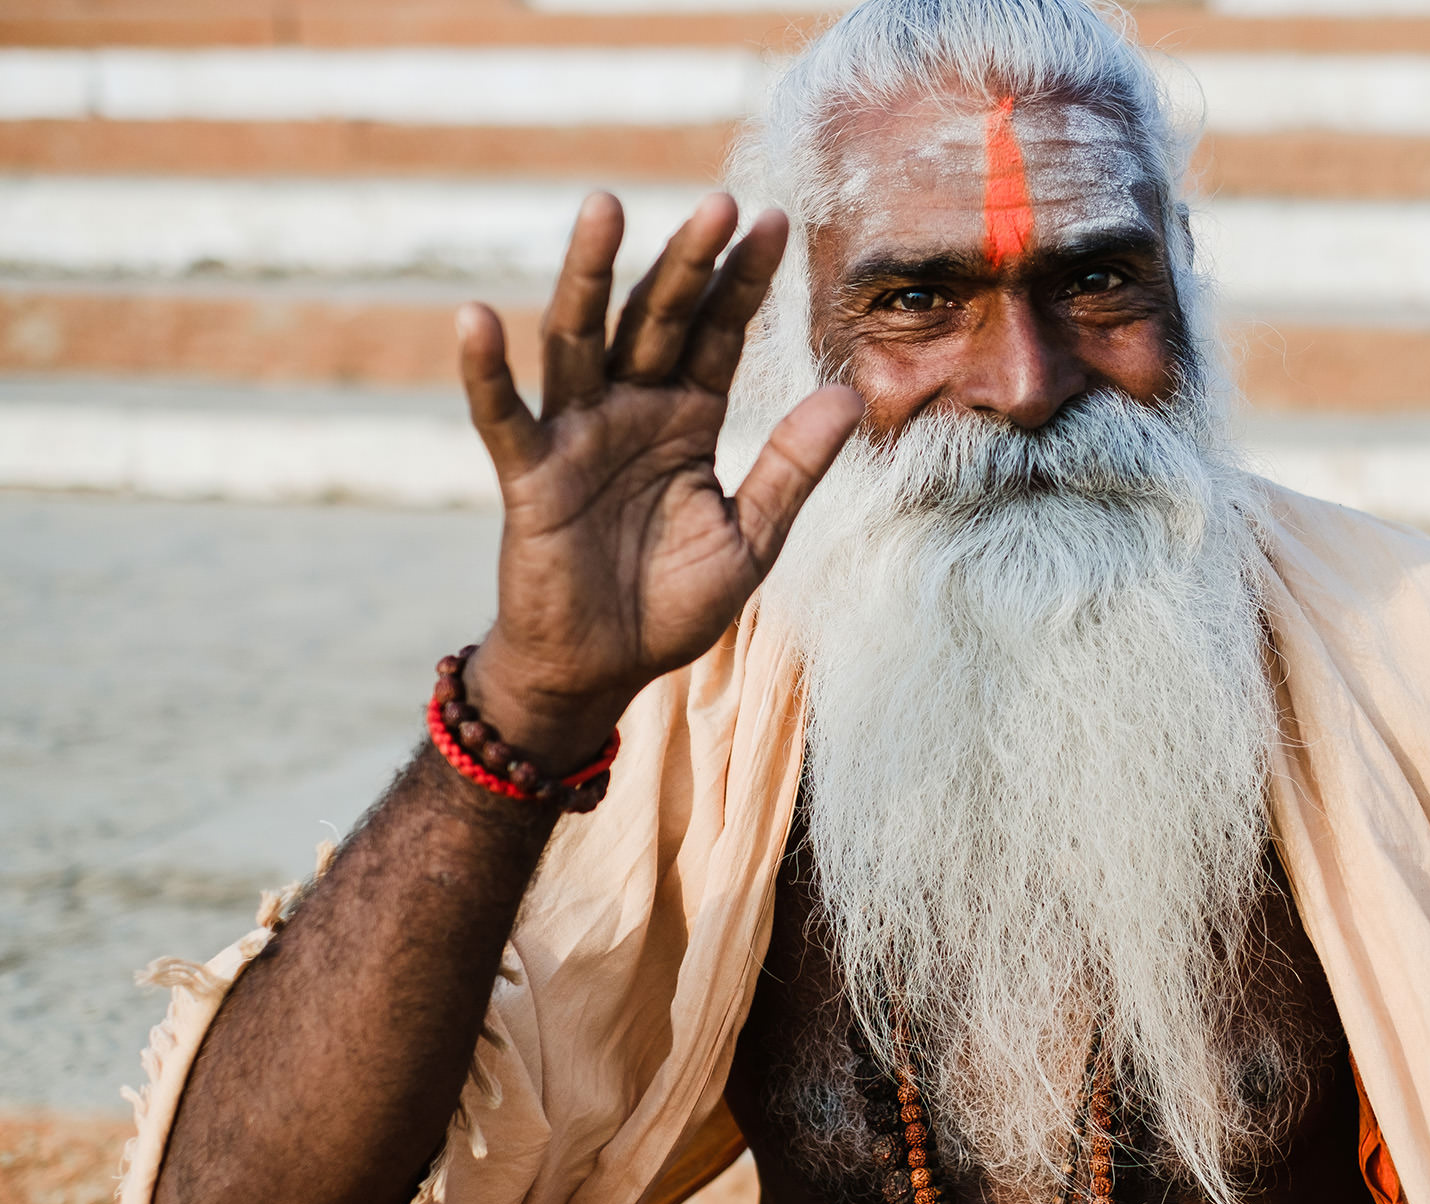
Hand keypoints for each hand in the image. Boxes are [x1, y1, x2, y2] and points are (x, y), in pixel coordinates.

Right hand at [454, 191, 862, 769]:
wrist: (602, 670)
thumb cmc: (670, 605)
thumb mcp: (750, 536)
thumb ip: (792, 466)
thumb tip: (850, 395)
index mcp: (687, 419)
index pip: (719, 334)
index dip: (744, 282)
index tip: (775, 222)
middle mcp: (631, 410)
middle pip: (657, 318)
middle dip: (688, 261)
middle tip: (721, 200)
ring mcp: (576, 435)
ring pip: (579, 338)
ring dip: (590, 275)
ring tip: (606, 206)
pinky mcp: (529, 475)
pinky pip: (502, 416)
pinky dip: (484, 371)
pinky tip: (475, 318)